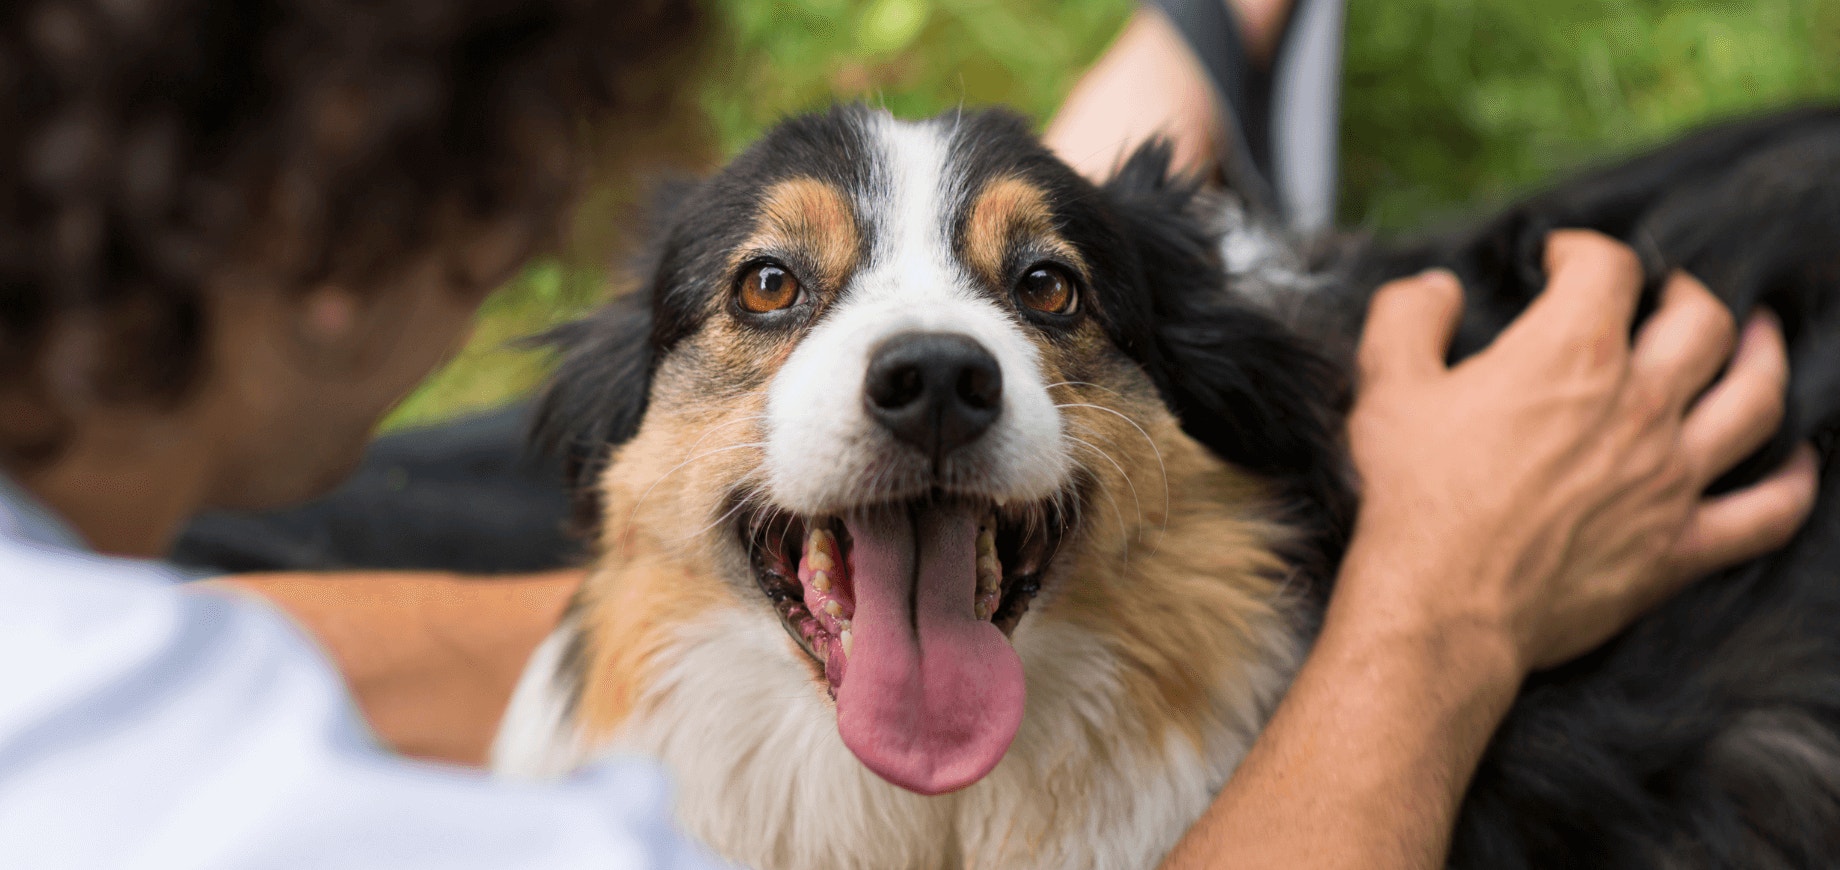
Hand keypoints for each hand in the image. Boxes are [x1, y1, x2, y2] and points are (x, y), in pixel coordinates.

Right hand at [1344, 230, 1817, 673]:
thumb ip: (1408, 317)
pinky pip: (1766, 513)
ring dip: (1763, 360)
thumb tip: (1437, 289)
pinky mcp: (1679, 546)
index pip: (1610, 267)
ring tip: (1756, 340)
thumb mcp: (1386, 387)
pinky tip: (1799, 467)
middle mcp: (1638, 404)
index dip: (1586, 250)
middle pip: (1702, 321)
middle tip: (1663, 296)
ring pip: (1754, 400)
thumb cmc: (1413, 497)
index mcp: (1570, 353)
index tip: (1563, 261)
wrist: (1441, 605)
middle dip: (1684, 294)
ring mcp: (1670, 477)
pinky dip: (1793, 486)